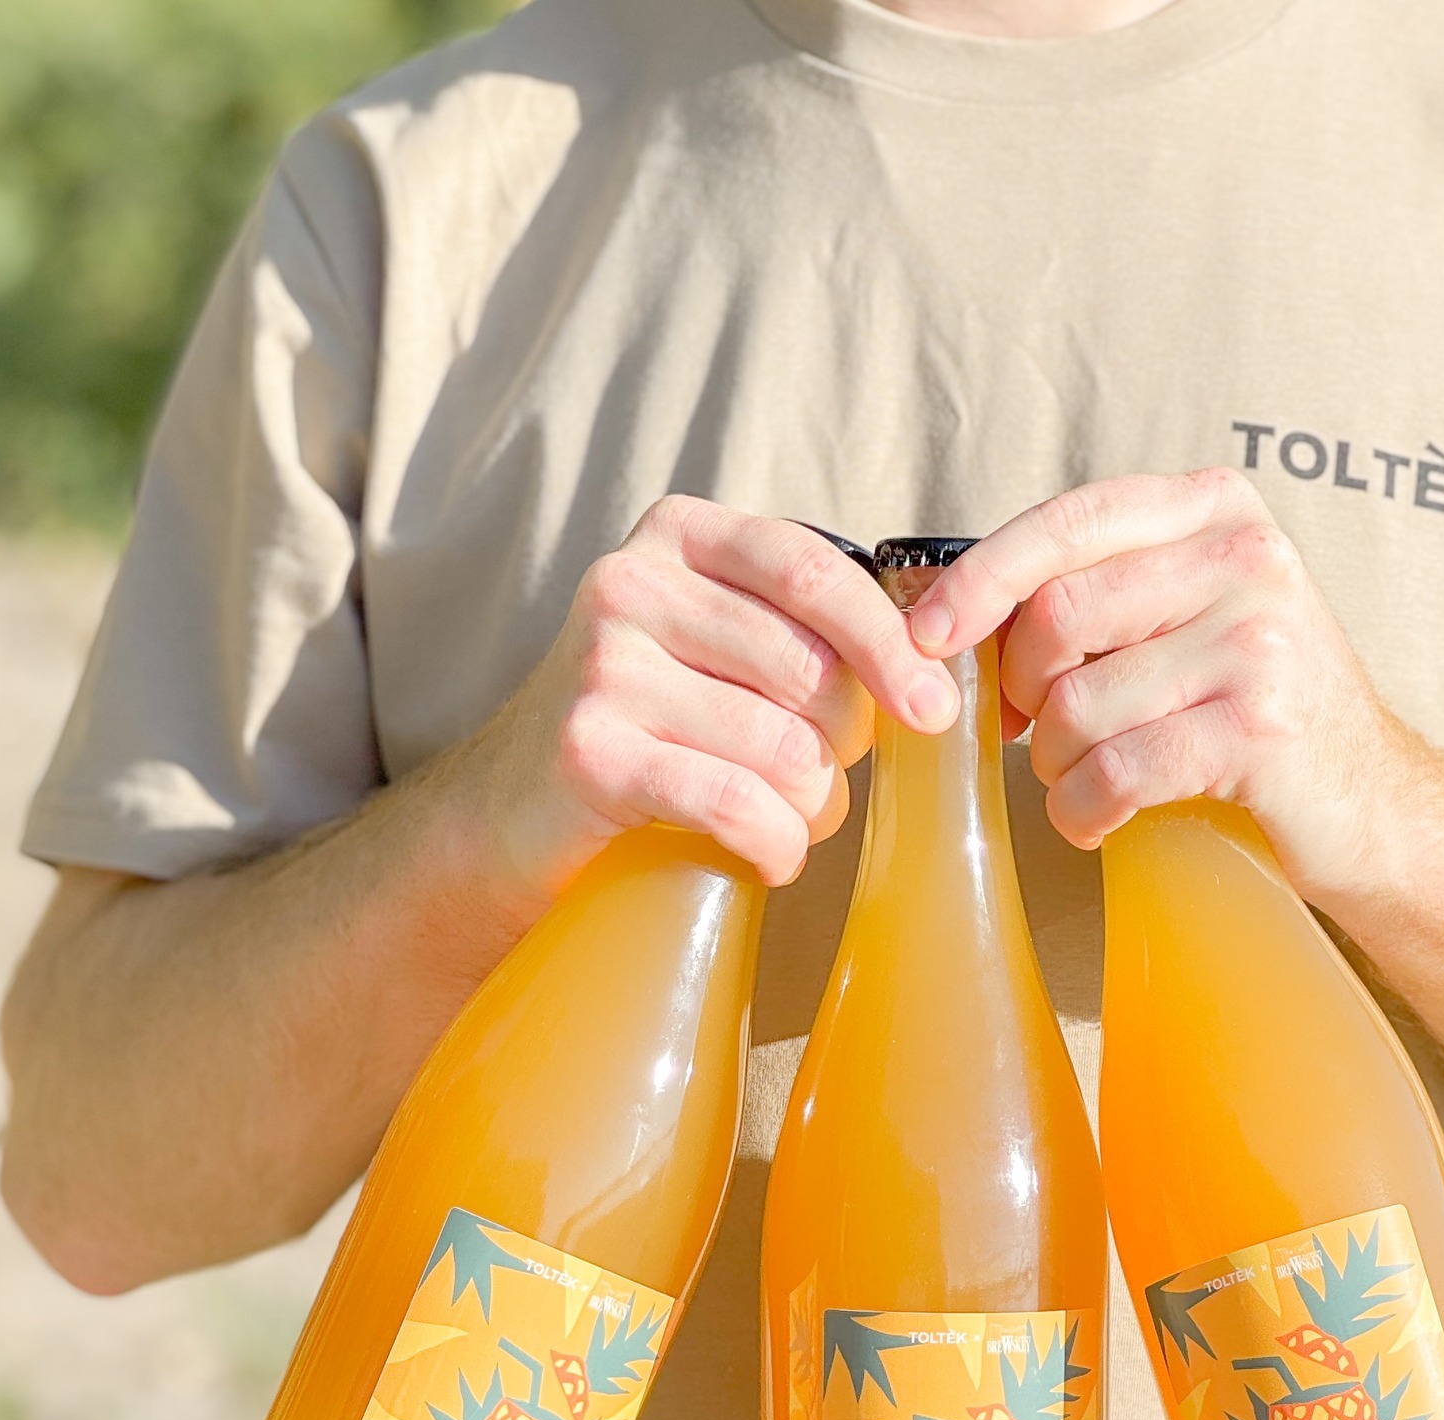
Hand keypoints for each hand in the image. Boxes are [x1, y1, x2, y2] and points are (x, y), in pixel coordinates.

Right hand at [467, 498, 958, 896]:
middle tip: (820, 783)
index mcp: (680, 537)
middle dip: (841, 747)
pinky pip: (734, 802)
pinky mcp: (589, 753)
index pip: (815, 572)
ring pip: (783, 749)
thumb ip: (803, 630)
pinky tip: (771, 857)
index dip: (890, 645)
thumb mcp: (716, 645)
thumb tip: (930, 674)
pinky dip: (775, 845)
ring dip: (811, 810)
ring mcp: (602, 666)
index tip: (935, 710)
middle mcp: (631, 584)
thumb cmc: (650, 727)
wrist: (509, 811)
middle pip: (810, 672)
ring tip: (789, 824)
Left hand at [907, 470, 1410, 899]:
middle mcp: (1245, 559)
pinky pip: (1117, 771)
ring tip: (1081, 778)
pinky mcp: (1260, 731)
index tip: (926, 634)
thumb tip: (952, 618)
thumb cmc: (1255, 712)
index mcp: (1216, 511)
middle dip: (1021, 691)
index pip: (1068, 522)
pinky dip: (1083, 810)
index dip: (980, 578)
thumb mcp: (1191, 617)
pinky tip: (1095, 819)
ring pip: (1078, 704)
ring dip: (1053, 762)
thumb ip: (1100, 591)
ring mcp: (1259, 643)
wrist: (1374, 806)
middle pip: (1057, 617)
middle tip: (1030, 733)